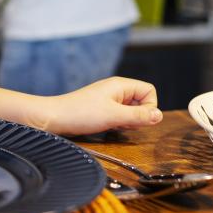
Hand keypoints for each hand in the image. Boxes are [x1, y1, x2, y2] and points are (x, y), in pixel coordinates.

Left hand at [35, 77, 162, 135]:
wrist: (53, 118)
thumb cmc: (81, 114)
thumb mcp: (114, 116)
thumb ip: (138, 116)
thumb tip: (160, 116)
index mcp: (121, 85)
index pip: (149, 91)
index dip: (149, 106)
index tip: (137, 118)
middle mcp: (116, 90)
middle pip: (142, 101)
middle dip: (138, 116)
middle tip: (123, 123)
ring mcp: (109, 99)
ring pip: (131, 110)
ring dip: (128, 121)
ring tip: (113, 125)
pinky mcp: (102, 109)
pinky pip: (120, 116)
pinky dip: (118, 123)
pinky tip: (107, 127)